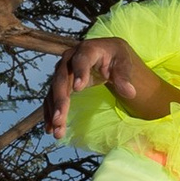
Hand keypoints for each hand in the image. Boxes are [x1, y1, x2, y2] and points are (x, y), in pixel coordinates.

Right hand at [45, 34, 179, 135]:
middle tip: (60, 119)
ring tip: (56, 131)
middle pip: (62, 78)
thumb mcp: (124, 61)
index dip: (79, 72)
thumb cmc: (116, 56)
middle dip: (60, 100)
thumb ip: (125, 75)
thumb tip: (129, 92)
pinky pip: (51, 98)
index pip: (82, 59)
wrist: (107, 53)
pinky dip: (50, 113)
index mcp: (88, 49)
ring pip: (54, 91)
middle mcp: (70, 58)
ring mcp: (63, 71)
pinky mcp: (61, 83)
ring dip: (53, 111)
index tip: (78, 89)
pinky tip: (50, 128)